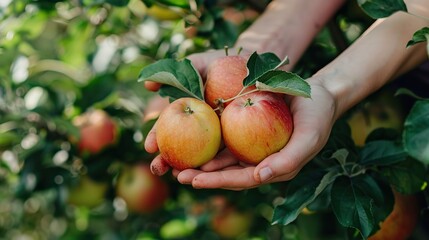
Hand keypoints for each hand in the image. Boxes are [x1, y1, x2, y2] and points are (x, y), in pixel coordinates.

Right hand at [144, 48, 251, 174]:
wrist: (256, 65)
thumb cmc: (224, 62)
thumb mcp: (198, 65)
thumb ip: (173, 74)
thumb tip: (146, 85)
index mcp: (188, 112)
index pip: (168, 127)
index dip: (156, 137)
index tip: (149, 147)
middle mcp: (201, 128)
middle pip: (181, 147)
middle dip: (167, 160)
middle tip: (157, 169)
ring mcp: (219, 137)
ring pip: (201, 157)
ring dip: (188, 169)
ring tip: (179, 177)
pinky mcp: (239, 142)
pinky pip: (226, 156)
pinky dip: (216, 166)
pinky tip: (208, 174)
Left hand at [146, 78, 337, 189]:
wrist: (319, 93)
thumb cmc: (317, 116)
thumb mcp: (308, 138)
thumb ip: (288, 160)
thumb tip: (259, 178)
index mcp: (273, 169)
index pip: (242, 179)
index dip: (219, 182)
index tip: (195, 181)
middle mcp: (259, 160)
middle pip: (227, 172)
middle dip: (203, 176)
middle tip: (178, 175)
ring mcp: (252, 145)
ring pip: (223, 157)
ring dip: (201, 160)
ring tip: (176, 162)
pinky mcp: (247, 130)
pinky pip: (226, 137)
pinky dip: (209, 140)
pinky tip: (191, 138)